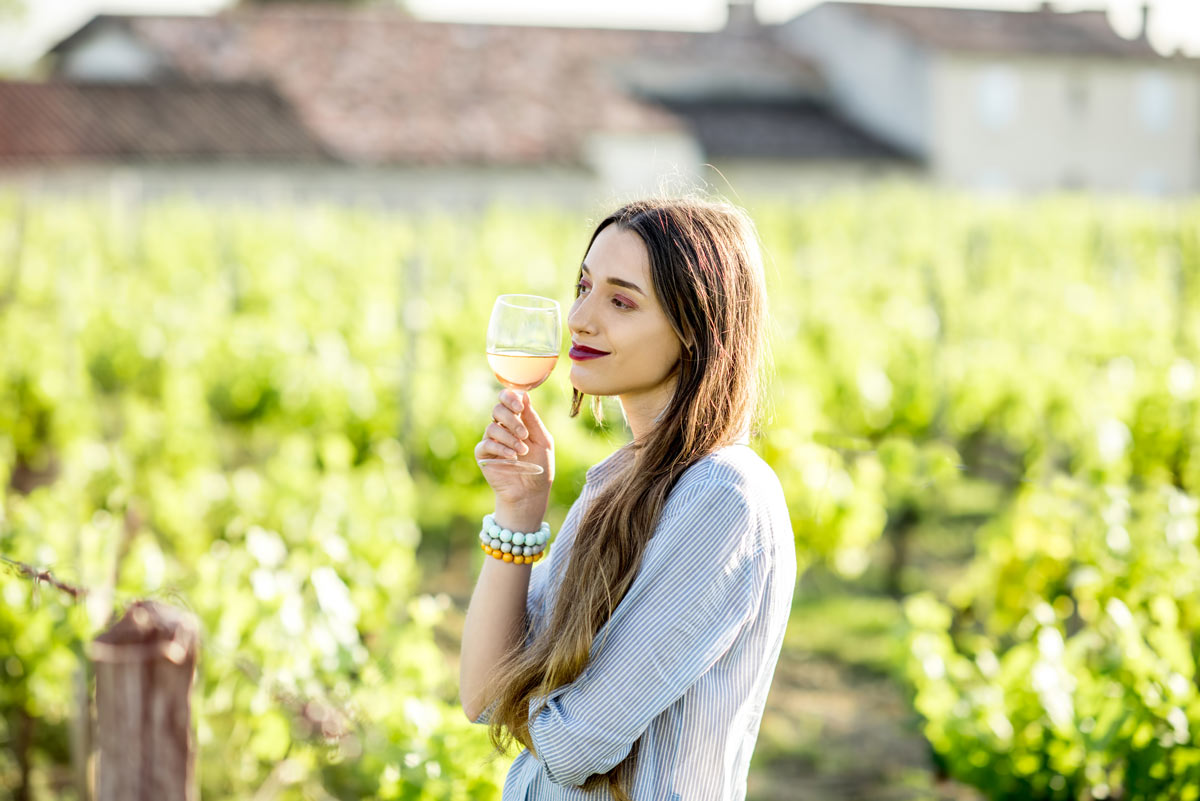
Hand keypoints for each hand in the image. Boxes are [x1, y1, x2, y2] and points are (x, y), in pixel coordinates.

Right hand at [474, 389, 553, 508]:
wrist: (531, 491)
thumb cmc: (539, 465)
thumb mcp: (542, 439)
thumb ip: (532, 418)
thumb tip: (524, 393)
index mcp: (517, 420)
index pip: (506, 399)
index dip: (509, 398)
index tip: (519, 407)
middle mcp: (502, 428)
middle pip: (497, 410)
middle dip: (512, 420)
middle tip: (524, 434)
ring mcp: (491, 441)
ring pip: (492, 427)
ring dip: (509, 438)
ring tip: (522, 451)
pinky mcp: (483, 455)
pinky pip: (486, 444)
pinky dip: (500, 448)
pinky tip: (512, 457)